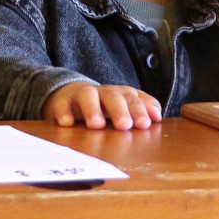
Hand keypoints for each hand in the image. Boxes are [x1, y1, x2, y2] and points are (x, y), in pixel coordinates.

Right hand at [43, 81, 162, 130]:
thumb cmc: (103, 106)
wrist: (71, 95)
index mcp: (120, 94)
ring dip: (93, 109)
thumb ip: (140, 109)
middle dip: (120, 109)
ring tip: (96, 125)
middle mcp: (102, 92)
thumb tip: (156, 116)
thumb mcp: (123, 106)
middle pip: (112, 95)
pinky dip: (64, 112)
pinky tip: (67, 123)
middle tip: (124, 125)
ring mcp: (81, 95)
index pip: (132, 98)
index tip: (145, 124)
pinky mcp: (63, 101)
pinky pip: (62, 104)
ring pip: (87, 95)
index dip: (139, 109)